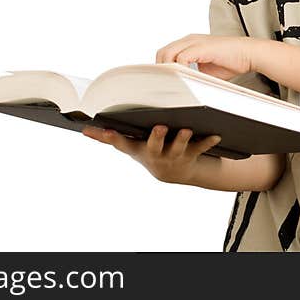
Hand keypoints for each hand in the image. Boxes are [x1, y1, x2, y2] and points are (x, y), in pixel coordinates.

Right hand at [82, 124, 221, 184]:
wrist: (176, 172)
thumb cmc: (150, 151)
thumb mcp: (130, 146)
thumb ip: (109, 138)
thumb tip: (84, 129)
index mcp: (138, 149)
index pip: (120, 143)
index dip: (110, 138)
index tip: (101, 129)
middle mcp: (155, 155)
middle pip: (153, 147)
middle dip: (155, 138)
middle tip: (157, 127)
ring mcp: (173, 156)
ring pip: (178, 148)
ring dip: (182, 139)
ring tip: (185, 128)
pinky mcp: (190, 155)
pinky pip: (200, 148)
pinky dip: (208, 141)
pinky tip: (216, 134)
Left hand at [155, 33, 255, 80]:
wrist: (249, 53)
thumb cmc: (231, 60)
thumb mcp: (206, 70)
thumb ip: (192, 74)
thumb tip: (181, 87)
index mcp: (189, 43)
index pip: (166, 53)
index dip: (163, 67)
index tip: (164, 81)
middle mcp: (189, 40)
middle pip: (162, 53)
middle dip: (162, 69)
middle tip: (167, 83)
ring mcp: (194, 42)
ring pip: (168, 54)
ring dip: (169, 70)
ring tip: (174, 83)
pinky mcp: (201, 47)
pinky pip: (181, 58)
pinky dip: (180, 69)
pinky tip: (185, 79)